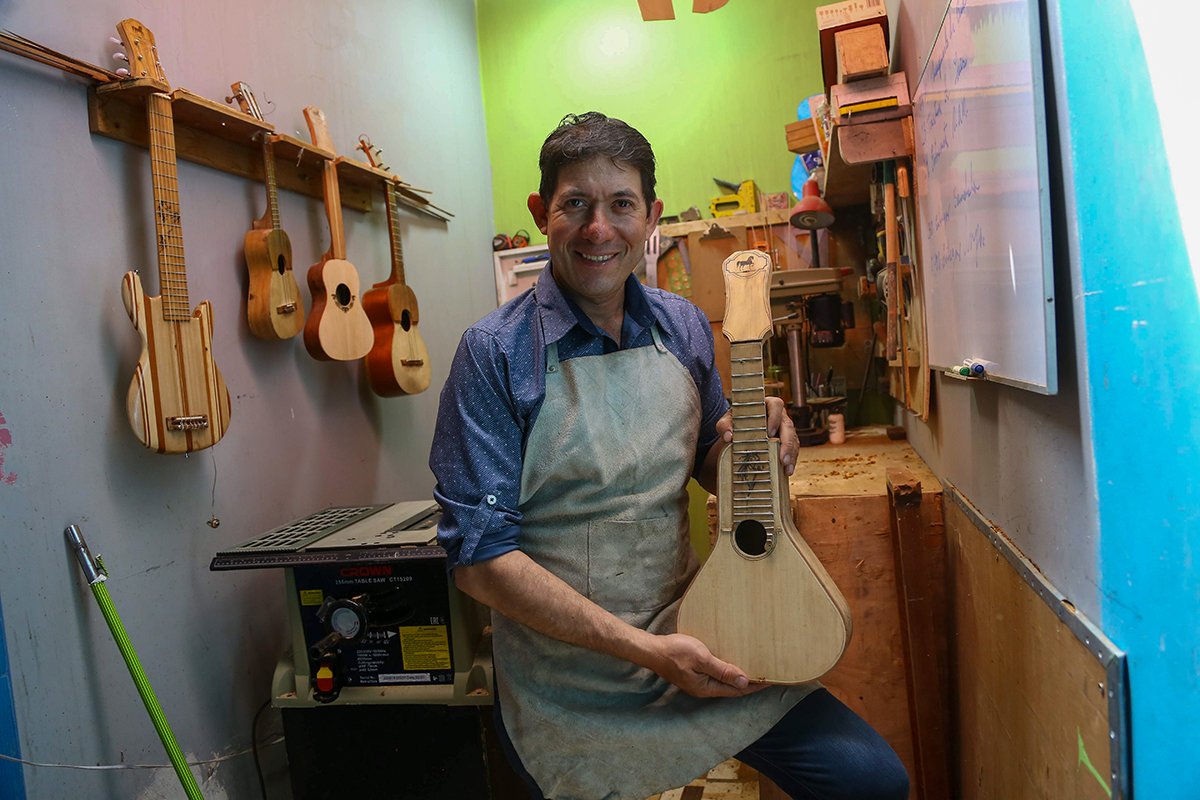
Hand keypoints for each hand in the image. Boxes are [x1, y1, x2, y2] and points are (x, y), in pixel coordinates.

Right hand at [647, 633, 768, 697]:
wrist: (652, 650)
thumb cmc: (675, 652)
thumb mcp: (701, 658)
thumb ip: (722, 670)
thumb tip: (744, 681)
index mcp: (707, 688)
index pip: (737, 689)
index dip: (754, 686)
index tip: (771, 680)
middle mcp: (704, 689)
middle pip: (732, 689)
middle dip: (749, 684)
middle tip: (767, 675)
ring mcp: (698, 683)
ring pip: (724, 683)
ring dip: (739, 678)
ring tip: (754, 671)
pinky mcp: (693, 674)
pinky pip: (716, 676)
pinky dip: (728, 672)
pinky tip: (731, 665)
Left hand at [714, 396, 799, 475]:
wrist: (738, 430)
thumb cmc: (735, 421)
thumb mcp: (727, 421)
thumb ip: (724, 425)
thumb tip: (728, 437)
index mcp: (767, 405)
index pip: (776, 405)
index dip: (775, 418)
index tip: (769, 433)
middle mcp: (779, 416)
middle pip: (788, 426)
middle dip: (787, 443)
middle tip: (782, 458)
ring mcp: (784, 430)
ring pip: (793, 440)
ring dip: (791, 455)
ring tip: (786, 468)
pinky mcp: (786, 442)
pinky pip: (792, 450)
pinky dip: (791, 461)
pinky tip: (787, 471)